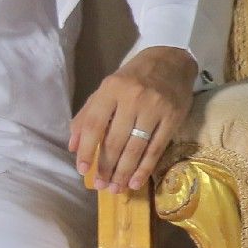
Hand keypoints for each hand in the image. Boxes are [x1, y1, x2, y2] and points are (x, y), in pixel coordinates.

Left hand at [70, 46, 197, 193]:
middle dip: (107, 167)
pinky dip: (146, 167)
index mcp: (111, 89)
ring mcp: (156, 107)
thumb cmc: (133, 77)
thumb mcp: (106, 89)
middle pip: (116, 141)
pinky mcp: (174, 116)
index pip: (94, 125)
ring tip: (116, 188)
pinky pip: (157, 147)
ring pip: (136, 147)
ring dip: (124, 172)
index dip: (87, 151)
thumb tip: (74, 148)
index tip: (83, 171)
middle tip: (101, 185)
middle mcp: (133, 97)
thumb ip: (87, 116)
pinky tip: (137, 181)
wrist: (172, 60)